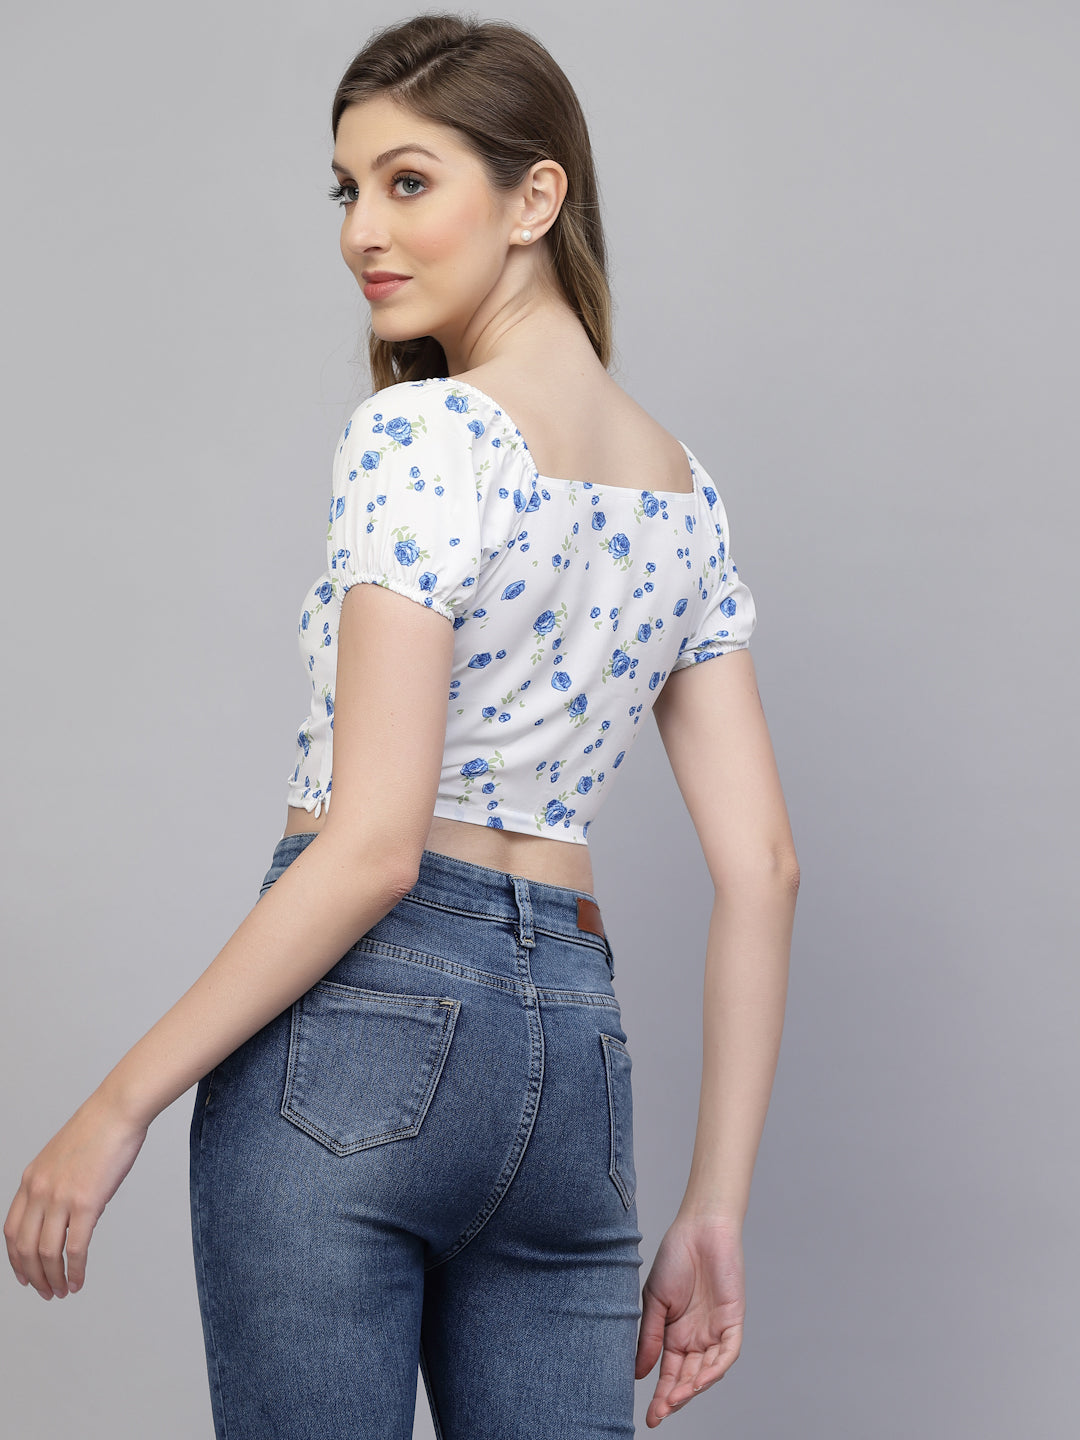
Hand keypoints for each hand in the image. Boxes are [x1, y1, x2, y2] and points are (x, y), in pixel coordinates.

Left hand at [4, 1088, 147, 1298]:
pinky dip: (74, 1270)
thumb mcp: (61, 1158)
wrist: (117, 1111)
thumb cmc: (98, 1129)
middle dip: (33, 1277)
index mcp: (30, 1179)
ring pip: (47, 1253)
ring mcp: (61, 1198)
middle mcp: (39, 1191)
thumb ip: (57, 1187)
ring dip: (53, 1278)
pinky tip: (78, 1280)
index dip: (15, 1259)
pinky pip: (75, 1247)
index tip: (24, 1275)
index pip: (11, 1231)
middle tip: (45, 1292)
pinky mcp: (86, 1203)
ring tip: (62, 1291)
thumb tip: (71, 1217)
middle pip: (24, 1248)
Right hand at [635, 1214, 744, 1426]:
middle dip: (675, 1398)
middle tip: (661, 1412)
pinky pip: (728, 1352)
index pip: (670, 1373)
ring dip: (694, 1388)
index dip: (661, 1396)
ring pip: (709, 1371)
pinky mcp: (733, 1320)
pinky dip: (716, 1368)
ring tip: (676, 1399)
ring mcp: (716, 1330)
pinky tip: (701, 1380)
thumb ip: (648, 1336)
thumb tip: (639, 1374)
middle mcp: (697, 1337)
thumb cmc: (675, 1257)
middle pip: (689, 1378)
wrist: (699, 1228)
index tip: (650, 1418)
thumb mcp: (654, 1300)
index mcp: (676, 1334)